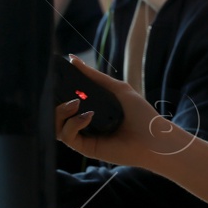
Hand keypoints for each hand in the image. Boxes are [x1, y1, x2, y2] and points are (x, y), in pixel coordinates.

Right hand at [53, 57, 181, 165]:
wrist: (154, 138)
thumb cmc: (141, 114)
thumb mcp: (117, 89)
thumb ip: (94, 76)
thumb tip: (73, 59)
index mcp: (91, 109)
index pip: (66, 101)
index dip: (58, 93)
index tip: (54, 81)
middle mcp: (85, 123)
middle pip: (57, 114)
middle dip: (56, 103)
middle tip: (68, 95)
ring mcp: (84, 137)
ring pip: (56, 126)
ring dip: (61, 112)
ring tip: (76, 104)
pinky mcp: (86, 148)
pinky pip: (67, 136)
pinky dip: (73, 124)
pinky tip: (87, 116)